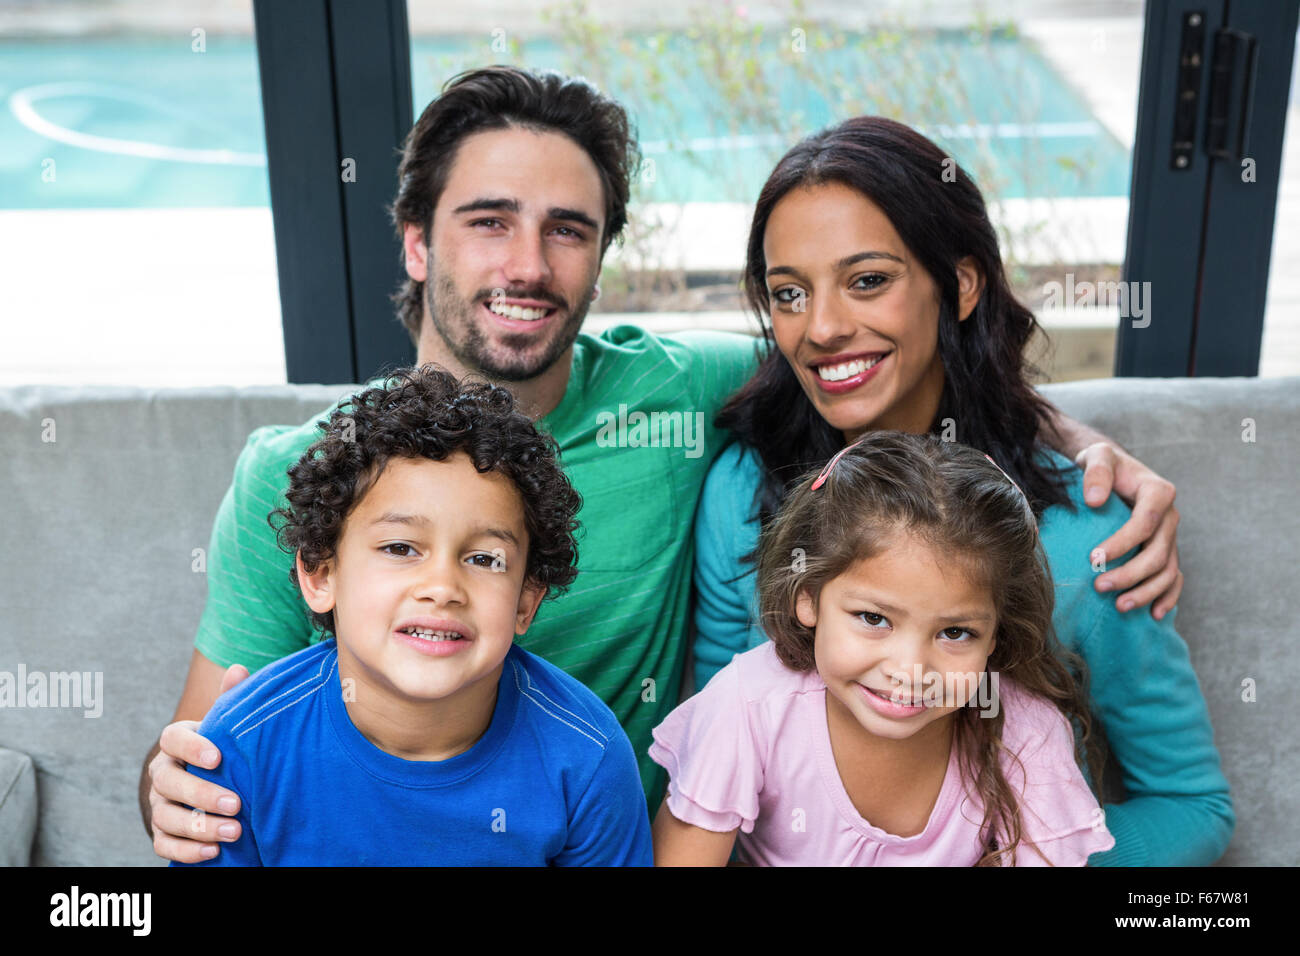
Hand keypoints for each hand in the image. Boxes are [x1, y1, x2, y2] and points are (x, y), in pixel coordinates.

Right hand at [147, 664, 248, 861]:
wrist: (207, 779)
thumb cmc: (222, 748)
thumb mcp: (226, 725)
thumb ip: (230, 700)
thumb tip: (238, 670)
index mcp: (176, 742)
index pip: (173, 739)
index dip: (192, 747)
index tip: (218, 758)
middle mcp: (162, 772)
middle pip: (170, 783)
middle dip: (202, 795)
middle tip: (236, 804)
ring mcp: (159, 803)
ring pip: (167, 817)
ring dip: (199, 827)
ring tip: (234, 833)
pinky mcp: (162, 831)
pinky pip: (164, 845)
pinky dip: (187, 851)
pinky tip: (214, 852)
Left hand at [1074, 442, 1181, 619]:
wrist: (1112, 471)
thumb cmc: (1102, 464)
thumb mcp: (1097, 455)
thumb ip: (1096, 470)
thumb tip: (1094, 500)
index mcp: (1158, 492)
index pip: (1146, 522)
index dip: (1123, 543)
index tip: (1094, 558)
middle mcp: (1170, 516)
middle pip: (1158, 552)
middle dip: (1130, 573)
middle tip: (1099, 586)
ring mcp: (1170, 536)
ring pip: (1167, 570)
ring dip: (1146, 591)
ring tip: (1119, 606)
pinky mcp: (1166, 551)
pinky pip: (1174, 578)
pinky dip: (1167, 597)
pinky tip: (1153, 614)